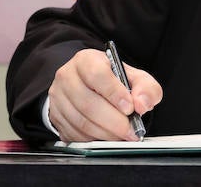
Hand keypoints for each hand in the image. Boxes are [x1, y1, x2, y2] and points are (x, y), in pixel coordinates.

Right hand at [47, 48, 161, 142]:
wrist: (88, 85)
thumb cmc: (112, 80)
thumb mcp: (132, 76)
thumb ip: (145, 87)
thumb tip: (142, 104)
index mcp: (86, 60)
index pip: (97, 74)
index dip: (114, 93)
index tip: (130, 108)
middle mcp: (67, 76)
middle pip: (88, 103)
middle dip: (114, 121)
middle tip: (131, 130)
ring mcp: (58, 98)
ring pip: (81, 122)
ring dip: (105, 133)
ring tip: (122, 135)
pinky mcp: (55, 117)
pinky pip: (74, 134)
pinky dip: (93, 139)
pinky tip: (106, 136)